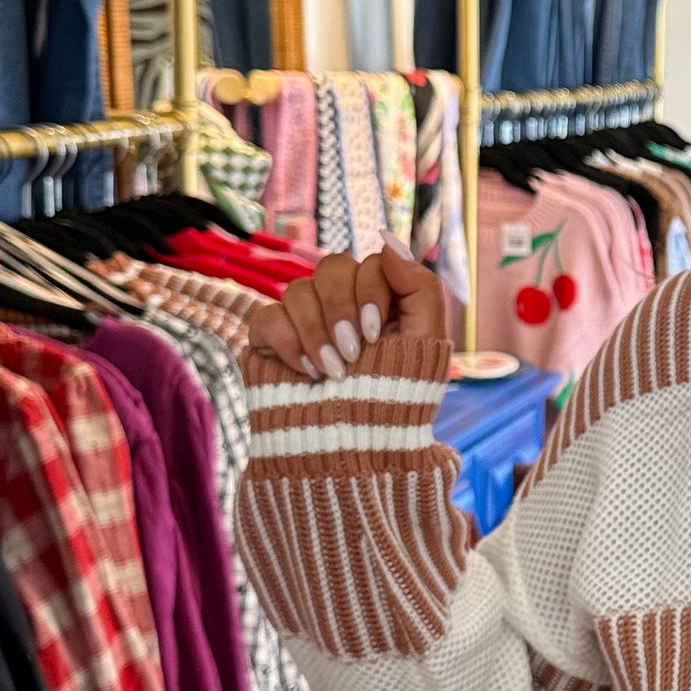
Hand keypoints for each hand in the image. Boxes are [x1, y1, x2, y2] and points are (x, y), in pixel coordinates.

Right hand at [246, 240, 447, 383]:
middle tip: (352, 354)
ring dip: (317, 333)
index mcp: (380, 301)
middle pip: (331, 267)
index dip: (370, 292)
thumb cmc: (396, 400)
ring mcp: (304, 323)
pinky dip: (286, 343)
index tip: (375, 335)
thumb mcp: (425, 344)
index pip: (368, 264)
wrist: (353, 451)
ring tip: (333, 374)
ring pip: (297, 290)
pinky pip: (266, 317)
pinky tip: (306, 373)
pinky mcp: (270, 343)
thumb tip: (388, 240)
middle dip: (341, 310)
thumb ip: (420, 286)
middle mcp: (341, 306)